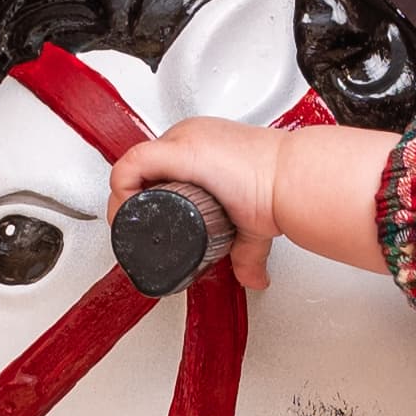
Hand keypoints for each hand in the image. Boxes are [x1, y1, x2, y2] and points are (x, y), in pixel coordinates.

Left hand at [114, 117, 400, 285]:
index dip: (145, 197)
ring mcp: (182, 140)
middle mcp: (190, 135)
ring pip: (134, 166)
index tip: (148, 226)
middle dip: (134, 202)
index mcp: (204, 145)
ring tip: (130, 227)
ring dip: (125, 200)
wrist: (294, 181)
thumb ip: (249, 253)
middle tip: (135, 231)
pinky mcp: (177, 150)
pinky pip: (130, 166)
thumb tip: (254, 279)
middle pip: (144, 168)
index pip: (160, 166)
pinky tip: (125, 214)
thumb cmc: (282, 191)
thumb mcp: (255, 225)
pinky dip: (120, 193)